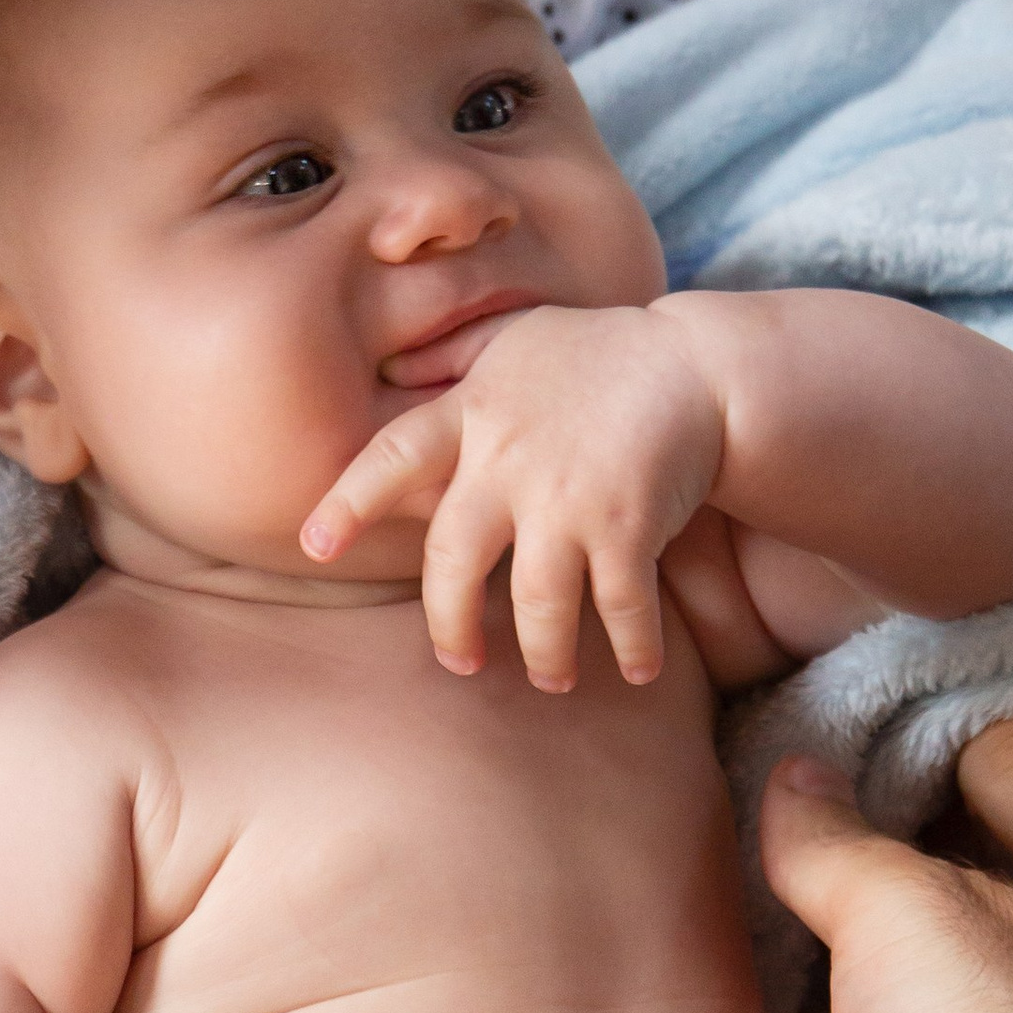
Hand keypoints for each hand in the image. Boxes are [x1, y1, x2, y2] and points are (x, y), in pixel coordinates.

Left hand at [301, 304, 718, 689]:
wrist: (699, 366)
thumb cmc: (599, 353)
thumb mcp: (517, 337)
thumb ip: (454, 357)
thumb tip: (390, 368)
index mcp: (474, 412)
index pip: (393, 457)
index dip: (349, 502)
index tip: (313, 546)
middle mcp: (508, 460)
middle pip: (451, 562)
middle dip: (451, 625)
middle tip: (462, 661)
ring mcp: (567, 497)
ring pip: (534, 605)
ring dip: (545, 653)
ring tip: (552, 675)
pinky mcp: (626, 525)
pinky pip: (617, 607)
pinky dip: (630, 646)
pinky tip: (637, 668)